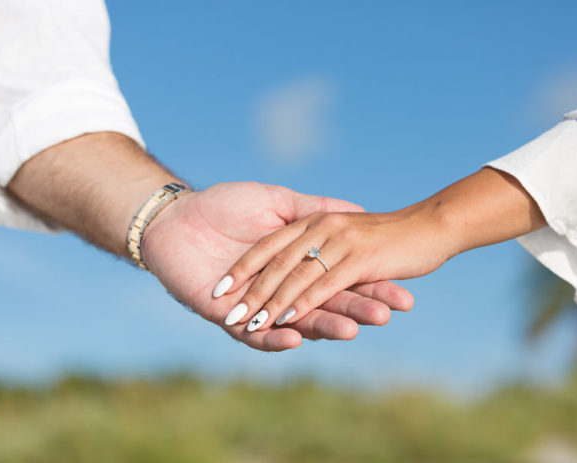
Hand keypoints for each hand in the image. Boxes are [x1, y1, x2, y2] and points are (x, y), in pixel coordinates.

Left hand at [140, 182, 413, 350]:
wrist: (176, 218)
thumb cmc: (225, 204)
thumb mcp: (277, 201)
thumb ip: (311, 209)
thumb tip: (351, 210)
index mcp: (298, 261)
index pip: (338, 277)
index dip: (369, 287)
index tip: (400, 295)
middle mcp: (282, 286)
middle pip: (323, 299)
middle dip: (355, 308)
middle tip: (387, 315)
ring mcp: (257, 304)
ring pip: (295, 317)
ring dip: (323, 325)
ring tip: (353, 330)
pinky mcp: (229, 318)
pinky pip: (254, 334)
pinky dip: (274, 337)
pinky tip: (296, 338)